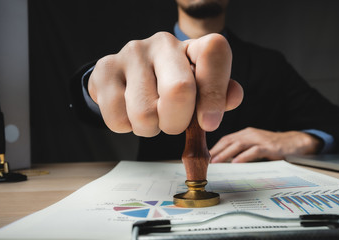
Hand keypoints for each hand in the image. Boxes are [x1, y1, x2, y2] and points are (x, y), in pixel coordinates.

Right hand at [88, 32, 242, 135]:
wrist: (129, 76)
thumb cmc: (171, 85)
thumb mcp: (199, 89)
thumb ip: (220, 94)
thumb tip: (234, 97)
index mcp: (193, 46)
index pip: (214, 53)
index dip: (215, 93)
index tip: (208, 123)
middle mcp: (163, 43)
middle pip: (179, 91)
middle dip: (177, 123)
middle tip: (172, 123)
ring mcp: (131, 53)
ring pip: (145, 114)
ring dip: (150, 128)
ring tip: (150, 116)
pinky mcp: (104, 70)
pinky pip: (118, 119)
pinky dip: (126, 127)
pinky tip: (129, 111)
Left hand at [210, 128, 321, 162]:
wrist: (295, 143)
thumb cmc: (273, 146)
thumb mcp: (255, 146)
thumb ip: (241, 151)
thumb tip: (225, 162)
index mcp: (246, 133)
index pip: (226, 139)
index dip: (215, 147)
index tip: (205, 156)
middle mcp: (251, 134)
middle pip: (229, 140)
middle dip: (216, 150)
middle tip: (206, 160)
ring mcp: (260, 139)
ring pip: (239, 144)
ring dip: (226, 153)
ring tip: (216, 161)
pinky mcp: (269, 146)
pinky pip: (254, 151)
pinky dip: (244, 156)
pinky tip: (236, 162)